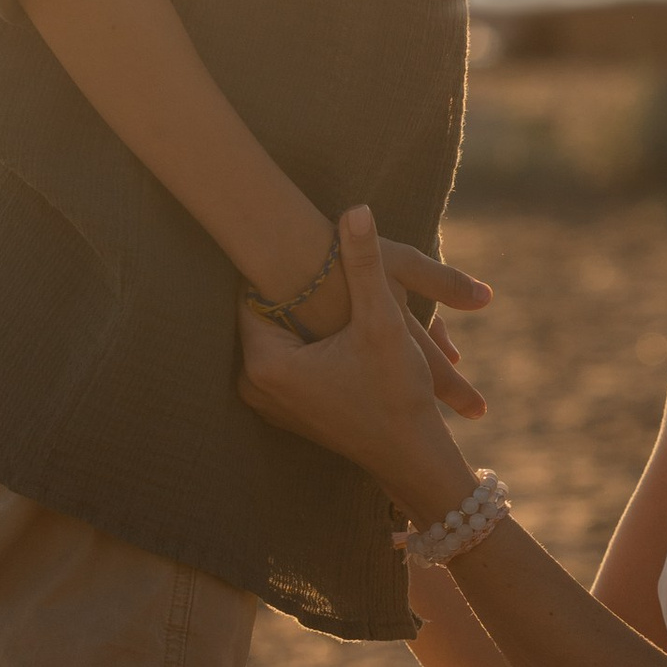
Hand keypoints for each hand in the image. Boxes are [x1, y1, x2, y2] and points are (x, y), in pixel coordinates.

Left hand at [238, 205, 471, 512]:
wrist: (412, 457)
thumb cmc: (397, 394)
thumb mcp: (383, 323)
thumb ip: (365, 264)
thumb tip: (355, 209)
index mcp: (266, 364)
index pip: (254, 293)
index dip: (281, 267)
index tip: (301, 242)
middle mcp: (254, 385)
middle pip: (267, 315)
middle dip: (294, 291)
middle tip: (314, 256)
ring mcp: (268, 401)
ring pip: (280, 336)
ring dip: (303, 315)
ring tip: (325, 287)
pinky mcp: (286, 408)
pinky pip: (288, 359)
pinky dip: (309, 341)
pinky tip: (334, 324)